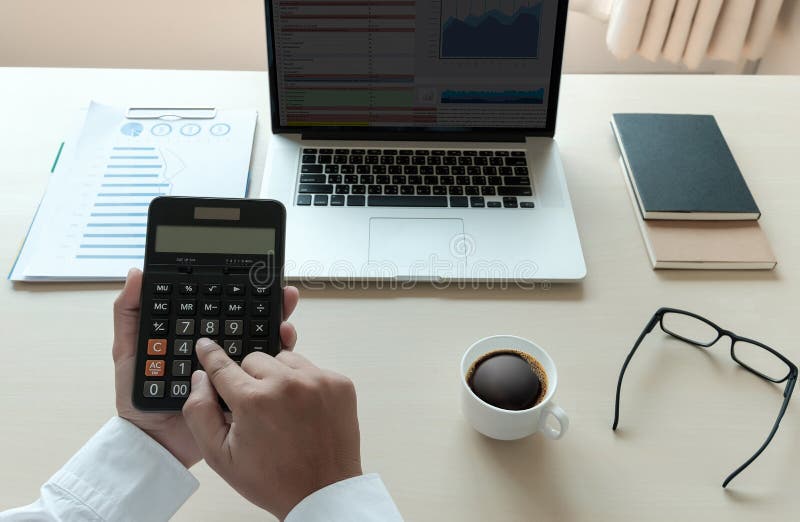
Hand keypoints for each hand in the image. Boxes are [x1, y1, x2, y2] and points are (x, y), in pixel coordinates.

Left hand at [113, 268, 299, 467]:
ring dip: (276, 319)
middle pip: (246, 317)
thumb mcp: (128, 351)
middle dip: (265, 300)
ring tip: (285, 304)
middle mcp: (219, 350)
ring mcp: (233, 369)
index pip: (218, 306)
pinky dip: (279, 350)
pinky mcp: (245, 389)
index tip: (250, 272)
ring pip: (262, 338)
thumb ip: (130, 313)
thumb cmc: (137, 400)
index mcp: (194, 337)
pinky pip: (266, 368)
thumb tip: (137, 274)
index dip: (234, 288)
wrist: (155, 443)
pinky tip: (284, 335)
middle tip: (277, 286)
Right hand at [182, 339, 362, 519]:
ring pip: (285, 360)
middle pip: (254, 360)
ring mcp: (318, 381)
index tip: (205, 344)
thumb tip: (200, 377)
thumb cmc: (271, 478)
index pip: (222, 365)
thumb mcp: (219, 456)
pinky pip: (312, 369)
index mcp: (254, 400)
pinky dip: (304, 384)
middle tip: (256, 408)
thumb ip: (200, 412)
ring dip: (278, 377)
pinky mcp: (340, 384)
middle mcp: (287, 383)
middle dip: (250, 380)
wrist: (323, 492)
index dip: (210, 355)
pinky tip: (304, 411)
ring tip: (281, 410)